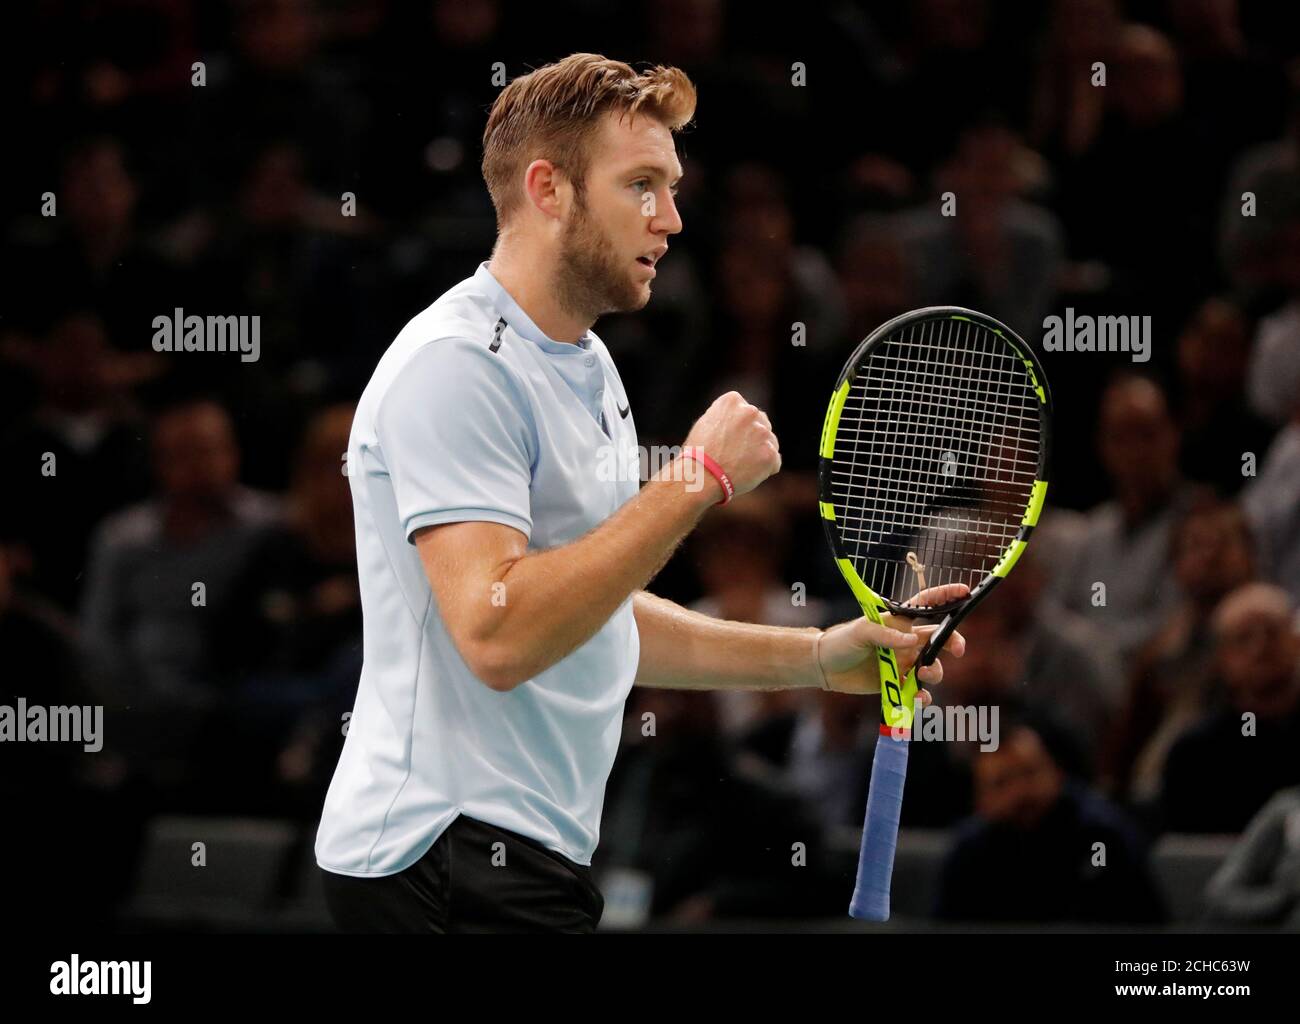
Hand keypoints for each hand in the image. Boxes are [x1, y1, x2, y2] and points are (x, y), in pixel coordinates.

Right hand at [680, 391, 780, 499]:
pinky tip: (747, 474)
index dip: (738, 427)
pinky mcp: (769, 454)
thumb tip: (740, 419)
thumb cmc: (699, 453)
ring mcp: (762, 433)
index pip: (745, 410)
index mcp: (732, 401)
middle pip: (761, 423)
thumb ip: (727, 417)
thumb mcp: (707, 423)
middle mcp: (750, 412)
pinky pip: (774, 462)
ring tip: (740, 466)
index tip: (728, 439)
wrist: (700, 476)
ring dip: (760, 453)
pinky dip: (765, 470)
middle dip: (753, 437)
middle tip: (737, 454)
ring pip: (770, 442)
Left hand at [816, 583, 968, 696]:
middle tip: (957, 650)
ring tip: (921, 677)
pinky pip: (917, 690)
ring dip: (934, 673)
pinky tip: (917, 698)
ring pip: (931, 667)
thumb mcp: (861, 632)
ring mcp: (903, 662)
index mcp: (898, 622)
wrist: (825, 668)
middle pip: (938, 639)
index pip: (926, 604)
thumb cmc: (841, 641)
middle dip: (953, 643)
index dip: (945, 596)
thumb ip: (885, 635)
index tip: (965, 592)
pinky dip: (922, 696)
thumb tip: (911, 642)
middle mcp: (905, 641)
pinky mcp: (897, 683)